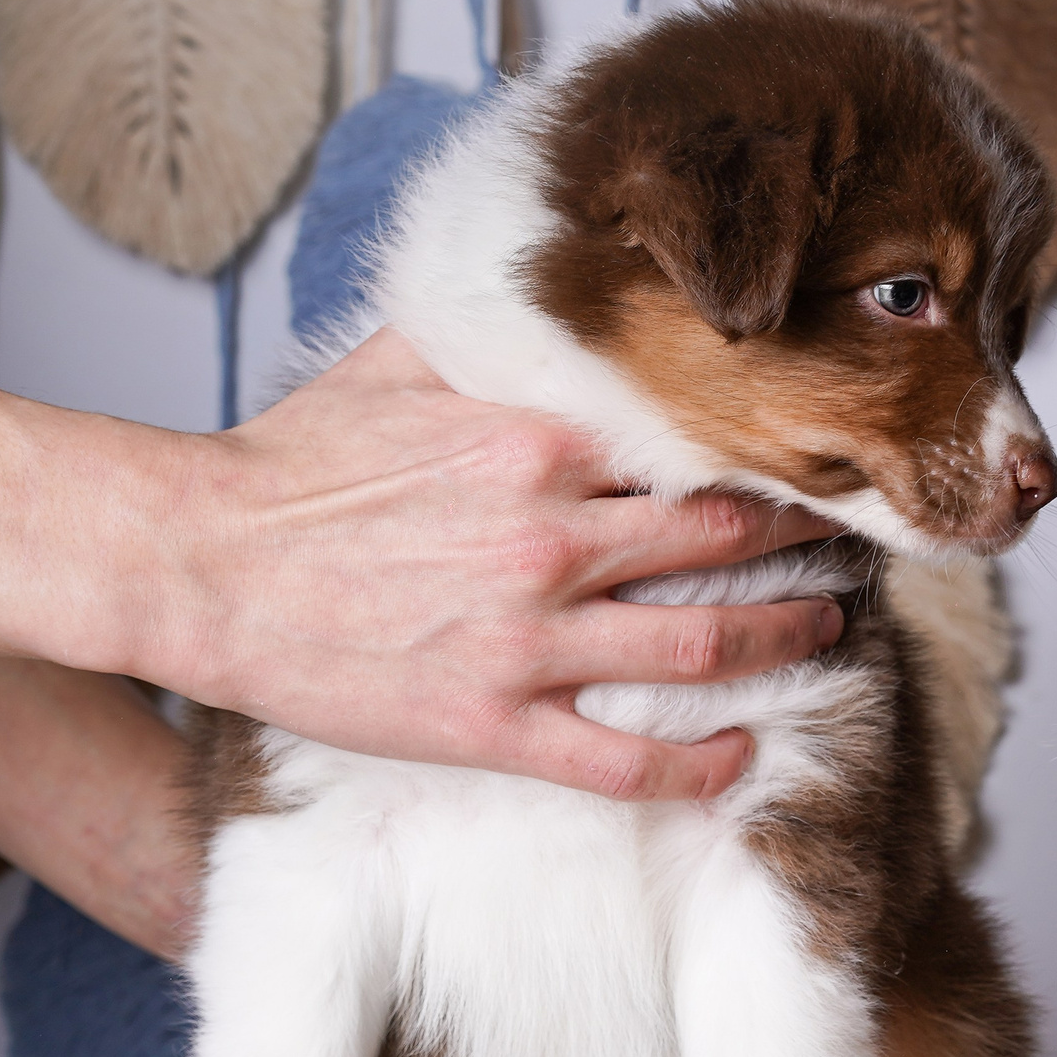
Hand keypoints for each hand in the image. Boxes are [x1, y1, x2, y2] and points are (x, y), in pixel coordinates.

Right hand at [147, 329, 842, 799]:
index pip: (690, 445)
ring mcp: (528, 637)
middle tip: (859, 541)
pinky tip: (743, 757)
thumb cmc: (289, 463)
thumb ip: (491, 339)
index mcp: (536, 441)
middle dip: (804, 541)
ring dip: (781, 640)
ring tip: (830, 632)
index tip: (814, 454)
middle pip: (723, 538)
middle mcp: (552, 536)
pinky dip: (699, 765)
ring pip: (700, 644)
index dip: (765, 454)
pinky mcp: (494, 722)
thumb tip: (550, 292)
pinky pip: (624, 757)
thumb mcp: (395, 366)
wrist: (196, 560)